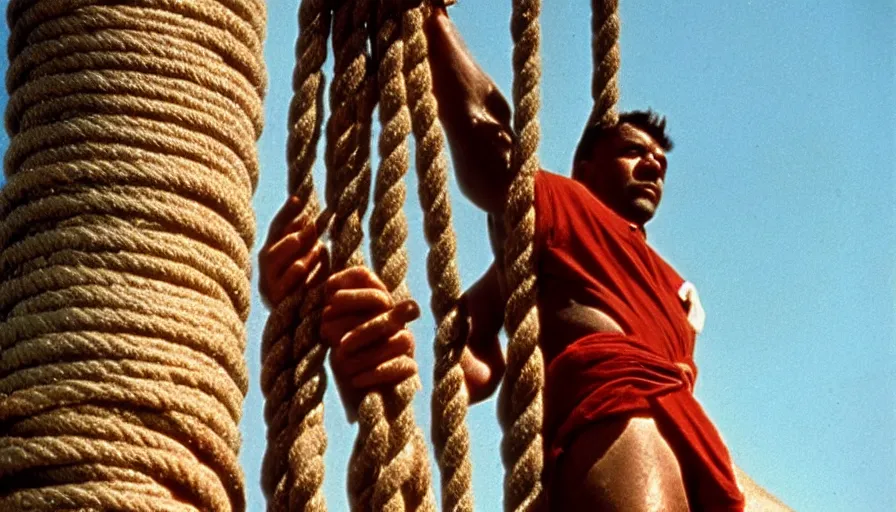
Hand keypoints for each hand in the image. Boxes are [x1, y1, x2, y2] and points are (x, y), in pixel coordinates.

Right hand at [258, 196, 328, 307]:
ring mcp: (268, 284)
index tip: (300, 198)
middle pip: (272, 240)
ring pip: (272, 261)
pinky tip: (301, 265)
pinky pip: (280, 285)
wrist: (310, 324)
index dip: (287, 213)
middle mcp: (267, 268)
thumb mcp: (315, 259)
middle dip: (288, 230)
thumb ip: (311, 241)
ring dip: (288, 248)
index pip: (278, 228)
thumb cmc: (314, 286)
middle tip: (308, 225)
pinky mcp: (275, 302)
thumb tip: (313, 217)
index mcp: (275, 254)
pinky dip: (291, 274)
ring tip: (303, 241)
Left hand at [320, 267, 419, 410]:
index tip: (331, 301)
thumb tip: (329, 305)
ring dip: (366, 350)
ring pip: (399, 337)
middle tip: (335, 340)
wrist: (358, 395)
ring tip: (341, 361)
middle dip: (356, 318)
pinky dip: (377, 372)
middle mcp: (392, 316)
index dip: (350, 286)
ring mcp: (405, 342)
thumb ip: (330, 316)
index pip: (365, 277)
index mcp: (372, 301)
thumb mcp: (330, 334)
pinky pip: (402, 365)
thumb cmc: (343, 359)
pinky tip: (355, 380)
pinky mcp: (409, 369)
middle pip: (384, 304)